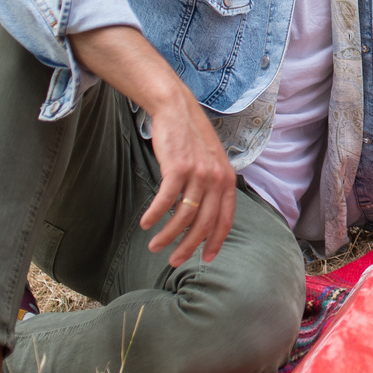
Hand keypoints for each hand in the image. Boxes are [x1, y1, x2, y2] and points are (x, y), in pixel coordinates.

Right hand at [140, 85, 238, 266]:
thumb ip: (212, 188)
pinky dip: (155, 215)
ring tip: (154, 246)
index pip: (225, 219)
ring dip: (167, 235)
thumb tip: (202, 217)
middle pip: (205, 223)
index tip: (205, 259)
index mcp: (227, 181)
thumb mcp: (211, 164)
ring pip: (184, 216)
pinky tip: (145, 224)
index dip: (215, 242)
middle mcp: (217, 179)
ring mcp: (198, 174)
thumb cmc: (191, 141)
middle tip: (174, 261)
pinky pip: (166, 200)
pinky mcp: (178, 168)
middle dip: (189, 247)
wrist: (178, 111)